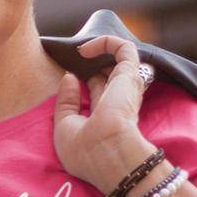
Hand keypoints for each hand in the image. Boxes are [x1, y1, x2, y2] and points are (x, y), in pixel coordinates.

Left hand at [52, 35, 157, 194]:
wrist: (106, 155)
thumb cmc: (86, 151)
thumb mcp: (65, 126)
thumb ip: (66, 101)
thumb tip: (69, 77)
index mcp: (107, 117)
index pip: (99, 91)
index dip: (83, 81)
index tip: (67, 77)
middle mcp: (119, 101)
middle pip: (109, 74)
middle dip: (92, 63)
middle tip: (74, 58)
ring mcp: (126, 88)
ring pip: (119, 59)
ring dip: (101, 49)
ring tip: (80, 49)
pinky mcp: (130, 75)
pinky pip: (123, 48)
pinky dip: (105, 41)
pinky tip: (84, 49)